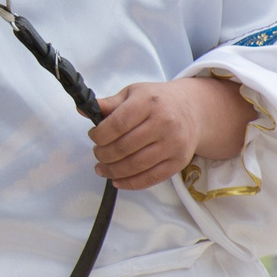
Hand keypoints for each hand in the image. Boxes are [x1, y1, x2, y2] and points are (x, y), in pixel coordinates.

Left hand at [90, 77, 256, 190]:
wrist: (194, 109)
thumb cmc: (157, 101)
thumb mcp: (133, 94)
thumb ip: (109, 104)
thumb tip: (83, 109)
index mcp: (148, 102)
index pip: (117, 124)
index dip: (99, 135)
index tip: (93, 137)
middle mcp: (163, 123)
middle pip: (124, 147)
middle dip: (103, 155)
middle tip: (97, 154)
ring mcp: (173, 144)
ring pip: (135, 165)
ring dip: (113, 171)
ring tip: (102, 169)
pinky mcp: (178, 161)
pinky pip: (151, 178)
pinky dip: (130, 183)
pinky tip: (117, 180)